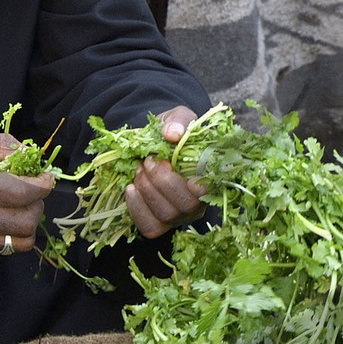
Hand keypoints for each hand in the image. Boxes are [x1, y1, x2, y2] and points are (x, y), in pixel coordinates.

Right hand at [0, 135, 53, 253]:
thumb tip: (27, 151)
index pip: (22, 192)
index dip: (42, 185)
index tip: (46, 176)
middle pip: (27, 220)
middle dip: (39, 203)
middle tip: (33, 190)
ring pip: (22, 240)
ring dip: (30, 222)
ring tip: (23, 206)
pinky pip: (6, 246)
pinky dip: (15, 233)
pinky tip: (6, 216)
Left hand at [126, 105, 205, 239]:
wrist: (153, 144)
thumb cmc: (171, 133)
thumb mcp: (178, 117)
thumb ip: (178, 121)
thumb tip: (172, 134)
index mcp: (209, 178)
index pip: (211, 191)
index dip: (201, 189)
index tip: (190, 177)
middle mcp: (197, 203)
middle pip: (185, 206)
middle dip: (162, 182)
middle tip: (149, 161)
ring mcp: (178, 217)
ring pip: (165, 215)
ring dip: (147, 190)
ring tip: (139, 169)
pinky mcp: (159, 224)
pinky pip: (149, 226)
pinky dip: (136, 207)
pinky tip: (131, 188)